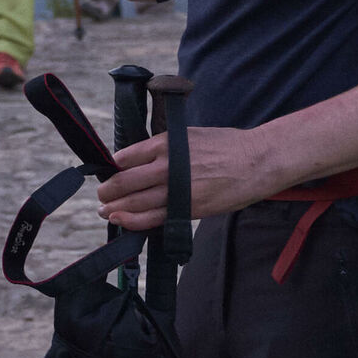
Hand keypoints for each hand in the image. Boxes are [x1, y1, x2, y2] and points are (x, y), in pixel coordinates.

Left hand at [93, 127, 286, 230]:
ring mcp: (177, 190)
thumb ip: (164, 148)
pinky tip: (123, 221)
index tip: (108, 171)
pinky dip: (134, 221)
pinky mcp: (188, 209)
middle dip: (108, 190)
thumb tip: (141, 159)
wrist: (256, 161)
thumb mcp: (189, 136)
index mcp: (165, 144)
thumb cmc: (225, 146)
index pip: (126, 157)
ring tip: (105, 210)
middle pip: (125, 182)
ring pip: (135, 203)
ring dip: (116, 208)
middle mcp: (166, 167)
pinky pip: (154, 218)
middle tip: (100, 194)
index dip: (113, 167)